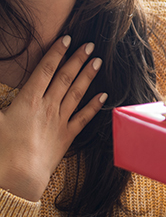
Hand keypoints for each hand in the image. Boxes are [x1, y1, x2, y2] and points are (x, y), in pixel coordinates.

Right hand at [0, 36, 106, 200]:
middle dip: (77, 59)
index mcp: (27, 101)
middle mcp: (47, 107)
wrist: (18, 178)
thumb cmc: (0, 151)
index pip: (44, 70)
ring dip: (88, 76)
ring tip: (98, 61)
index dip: (56, 53)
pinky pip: (83, 118)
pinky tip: (104, 96)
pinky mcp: (66, 137)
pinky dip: (94, 106)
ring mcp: (58, 121)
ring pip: (76, 93)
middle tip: (90, 44)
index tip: (67, 38)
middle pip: (64, 78)